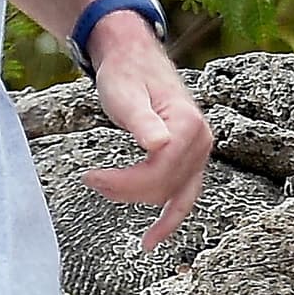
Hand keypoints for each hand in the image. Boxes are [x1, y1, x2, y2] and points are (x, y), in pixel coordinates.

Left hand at [80, 23, 212, 249]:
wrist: (132, 56)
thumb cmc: (124, 71)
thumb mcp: (124, 93)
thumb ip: (141, 120)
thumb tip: (159, 145)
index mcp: (189, 125)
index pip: (159, 174)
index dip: (123, 184)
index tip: (90, 177)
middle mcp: (203, 141)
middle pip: (165, 187)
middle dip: (126, 190)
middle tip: (91, 179)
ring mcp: (200, 152)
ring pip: (172, 195)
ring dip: (139, 198)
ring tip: (105, 188)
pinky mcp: (191, 158)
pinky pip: (184, 195)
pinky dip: (169, 217)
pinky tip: (153, 238)